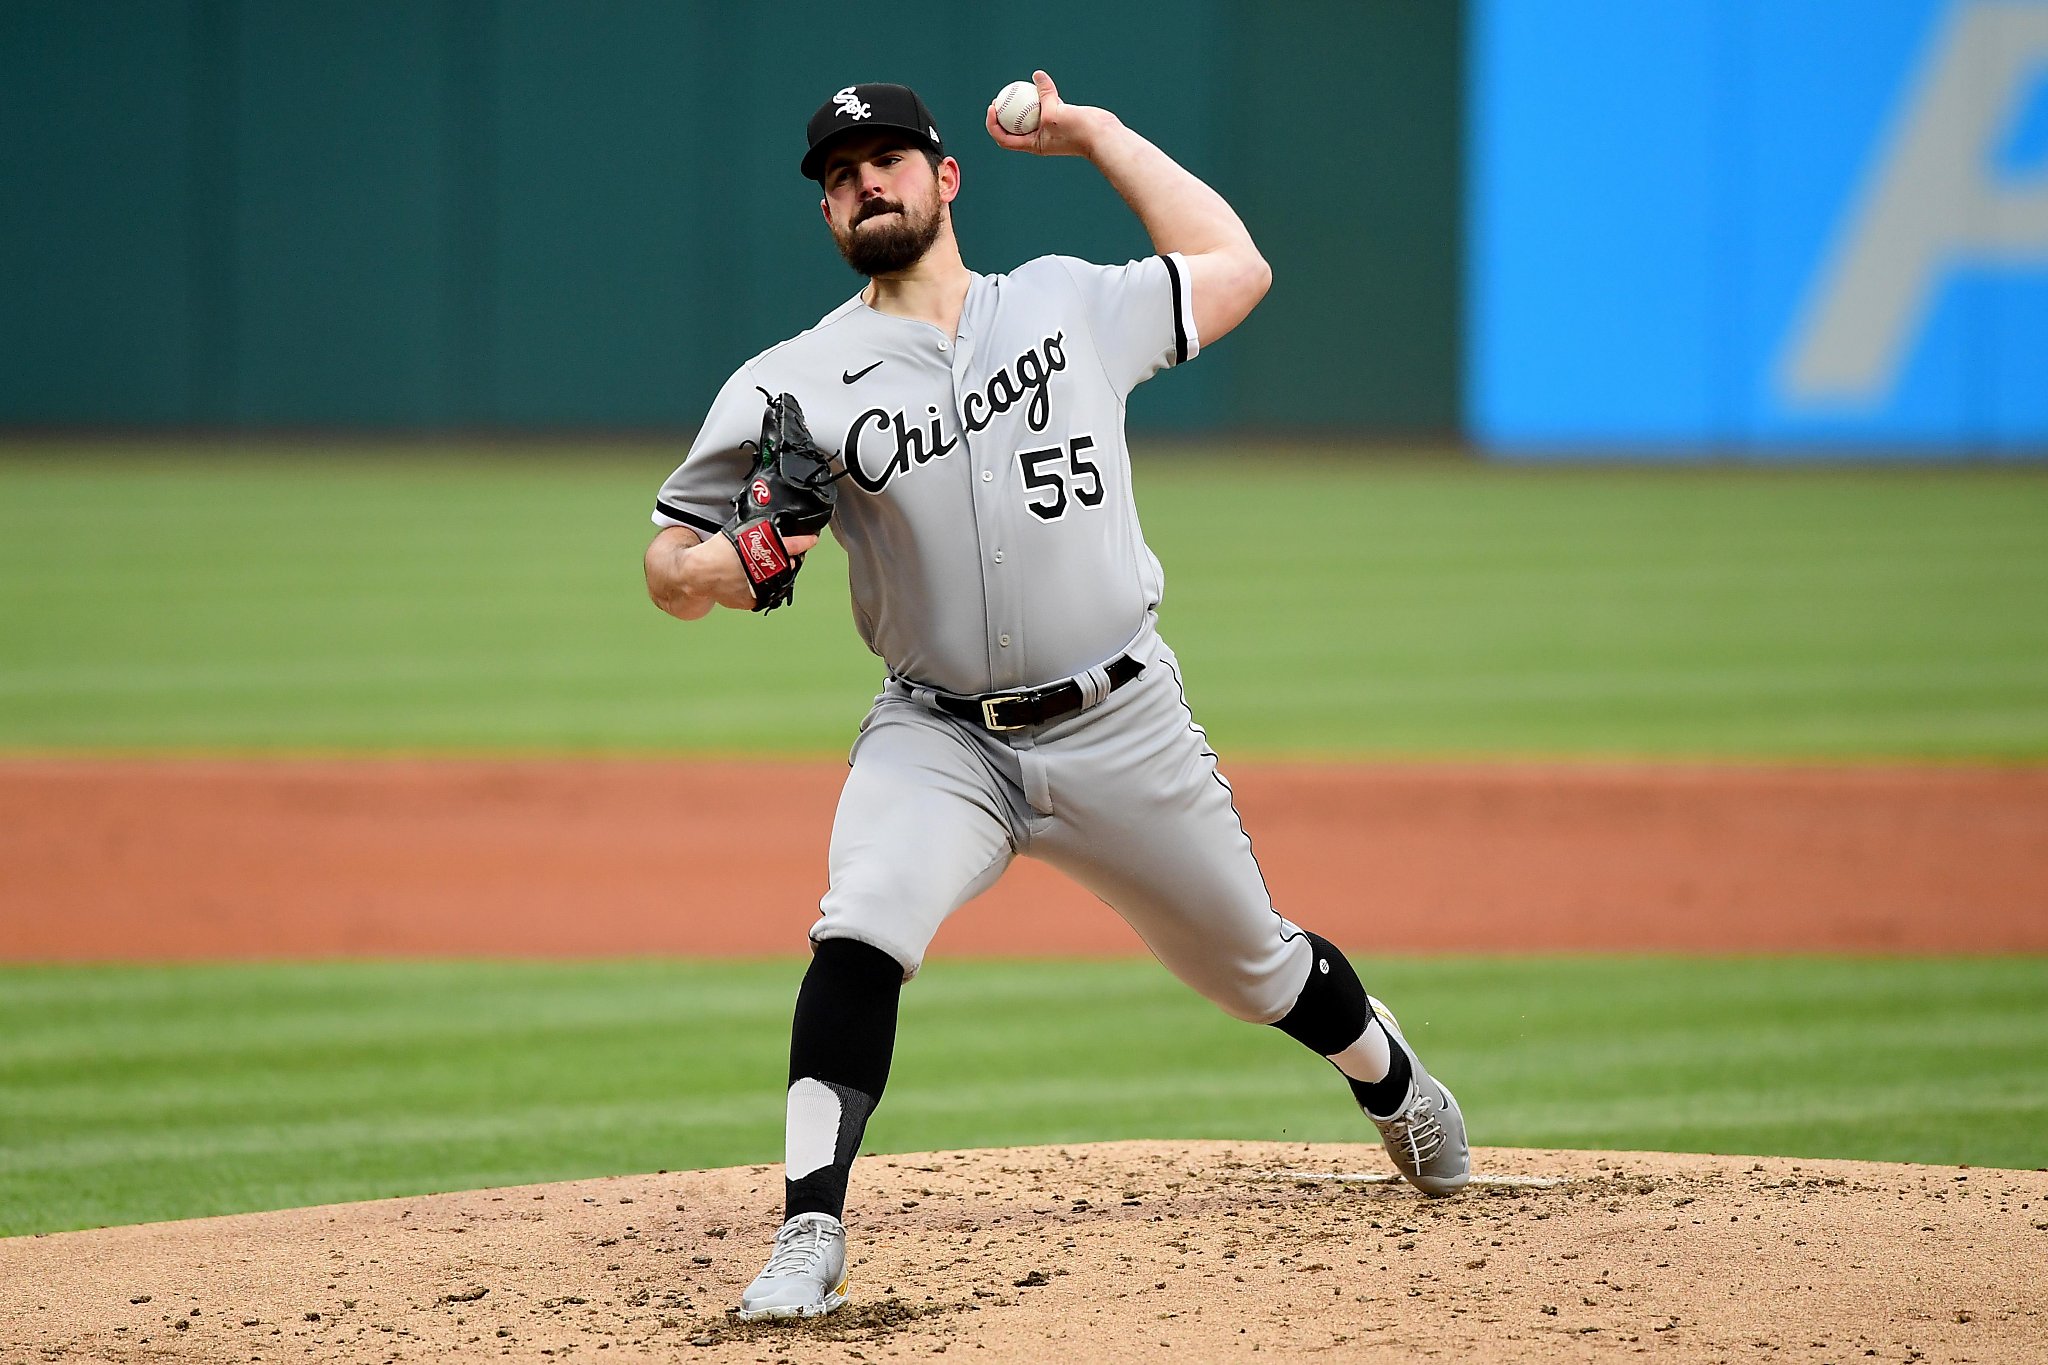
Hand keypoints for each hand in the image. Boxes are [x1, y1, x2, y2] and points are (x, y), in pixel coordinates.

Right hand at [691, 529, 819, 611]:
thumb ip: (755, 533)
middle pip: (786, 565)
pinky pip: (763, 592)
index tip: (813, 539)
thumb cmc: (715, 551)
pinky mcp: (752, 601)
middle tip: (789, 555)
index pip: (790, 545)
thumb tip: (771, 530)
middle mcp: (763, 571)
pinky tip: (751, 580)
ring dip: (778, 573)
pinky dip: (761, 586)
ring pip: (777, 580)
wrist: (697, 574)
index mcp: (759, 551)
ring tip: (769, 567)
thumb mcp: (736, 534)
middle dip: (789, 560)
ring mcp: (759, 588)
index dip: (804, 542)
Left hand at [984, 70, 1113, 158]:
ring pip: (1030, 115)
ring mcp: (1049, 129)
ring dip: (1022, 104)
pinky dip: (1041, 96)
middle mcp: (1039, 139)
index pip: (1005, 139)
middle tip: (999, 98)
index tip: (993, 108)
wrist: (1102, 135)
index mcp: (1033, 145)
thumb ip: (1044, 94)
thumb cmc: (1077, 130)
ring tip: (1014, 89)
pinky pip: (1046, 106)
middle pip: (1014, 127)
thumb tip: (1037, 74)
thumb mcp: (1054, 112)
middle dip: (1003, 114)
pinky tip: (1038, 82)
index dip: (993, 125)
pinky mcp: (1060, 118)